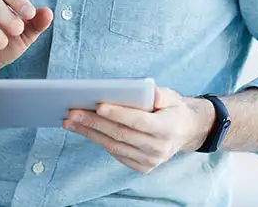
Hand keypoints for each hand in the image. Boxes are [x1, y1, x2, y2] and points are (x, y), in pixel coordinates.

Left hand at [63, 87, 213, 173]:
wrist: (186, 131)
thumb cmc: (173, 109)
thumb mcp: (172, 96)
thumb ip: (160, 94)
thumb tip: (141, 90)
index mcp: (167, 128)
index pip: (138, 121)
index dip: (118, 113)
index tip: (97, 105)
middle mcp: (158, 148)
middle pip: (120, 134)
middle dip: (93, 122)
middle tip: (72, 113)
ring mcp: (150, 161)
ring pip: (114, 146)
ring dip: (90, 133)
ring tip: (71, 122)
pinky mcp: (142, 167)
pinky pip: (116, 153)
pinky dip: (99, 141)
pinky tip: (86, 130)